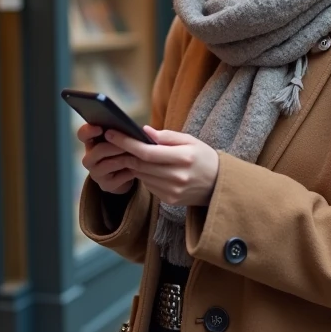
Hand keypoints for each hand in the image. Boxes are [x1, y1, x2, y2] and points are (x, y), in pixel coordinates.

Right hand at [78, 123, 135, 193]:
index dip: (89, 131)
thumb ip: (122, 133)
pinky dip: (129, 172)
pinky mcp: (105, 185)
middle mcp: (89, 158)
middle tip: (129, 144)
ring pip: (108, 164)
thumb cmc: (123, 152)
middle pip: (97, 151)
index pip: (83, 134)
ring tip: (137, 155)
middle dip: (115, 146)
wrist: (126, 175)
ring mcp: (95, 173)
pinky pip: (118, 178)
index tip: (100, 128)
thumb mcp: (122, 140)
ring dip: (123, 158)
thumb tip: (136, 128)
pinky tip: (138, 169)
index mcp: (91, 142)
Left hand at [104, 126, 219, 206]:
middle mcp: (177, 176)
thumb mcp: (190, 141)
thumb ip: (167, 136)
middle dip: (125, 153)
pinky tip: (150, 169)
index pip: (147, 152)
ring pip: (142, 176)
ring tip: (133, 154)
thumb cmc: (203, 157)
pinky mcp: (169, 200)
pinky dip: (144, 175)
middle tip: (115, 142)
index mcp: (184, 158)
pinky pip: (148, 185)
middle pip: (140, 165)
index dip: (126, 143)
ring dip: (134, 164)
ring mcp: (173, 191)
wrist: (219, 184)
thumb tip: (144, 131)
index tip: (111, 133)